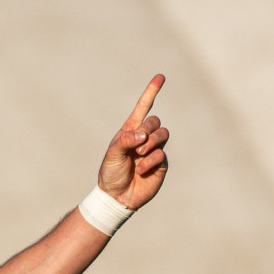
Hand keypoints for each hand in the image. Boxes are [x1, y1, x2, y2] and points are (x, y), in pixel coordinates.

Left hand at [96, 75, 169, 210]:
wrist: (117, 196)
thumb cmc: (111, 173)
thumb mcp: (113, 154)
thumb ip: (125, 140)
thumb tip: (143, 134)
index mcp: (130, 130)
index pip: (143, 107)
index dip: (151, 91)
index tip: (160, 76)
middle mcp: (144, 137)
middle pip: (155, 121)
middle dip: (148, 130)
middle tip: (136, 146)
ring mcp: (153, 150)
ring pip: (162, 134)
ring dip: (151, 143)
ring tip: (139, 155)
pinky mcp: (160, 163)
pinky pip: (161, 154)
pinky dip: (150, 161)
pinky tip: (140, 170)